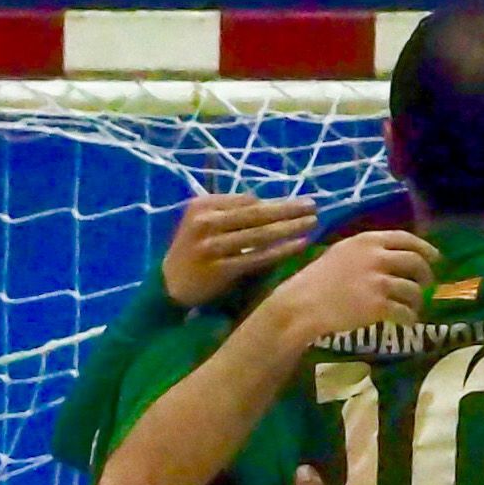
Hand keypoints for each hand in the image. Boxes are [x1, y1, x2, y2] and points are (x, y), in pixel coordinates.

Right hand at [160, 193, 319, 307]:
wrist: (170, 284)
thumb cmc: (194, 249)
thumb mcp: (203, 221)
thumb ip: (231, 211)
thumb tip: (271, 204)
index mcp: (203, 204)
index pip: (247, 200)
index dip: (275, 202)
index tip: (299, 203)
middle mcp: (205, 222)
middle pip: (256, 213)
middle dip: (288, 209)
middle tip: (313, 206)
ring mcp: (212, 246)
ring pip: (259, 235)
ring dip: (289, 228)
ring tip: (312, 223)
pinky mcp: (220, 269)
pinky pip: (257, 258)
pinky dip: (281, 251)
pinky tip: (299, 245)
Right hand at [264, 229, 439, 345]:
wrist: (304, 304)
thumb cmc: (318, 280)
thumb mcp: (342, 252)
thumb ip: (367, 250)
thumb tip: (393, 255)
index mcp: (367, 241)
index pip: (406, 238)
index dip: (425, 248)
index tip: (435, 258)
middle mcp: (376, 257)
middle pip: (416, 262)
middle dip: (427, 275)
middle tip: (428, 286)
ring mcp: (378, 281)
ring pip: (413, 290)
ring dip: (417, 301)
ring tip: (413, 308)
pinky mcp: (379, 305)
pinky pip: (405, 312)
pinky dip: (409, 318)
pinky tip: (406, 322)